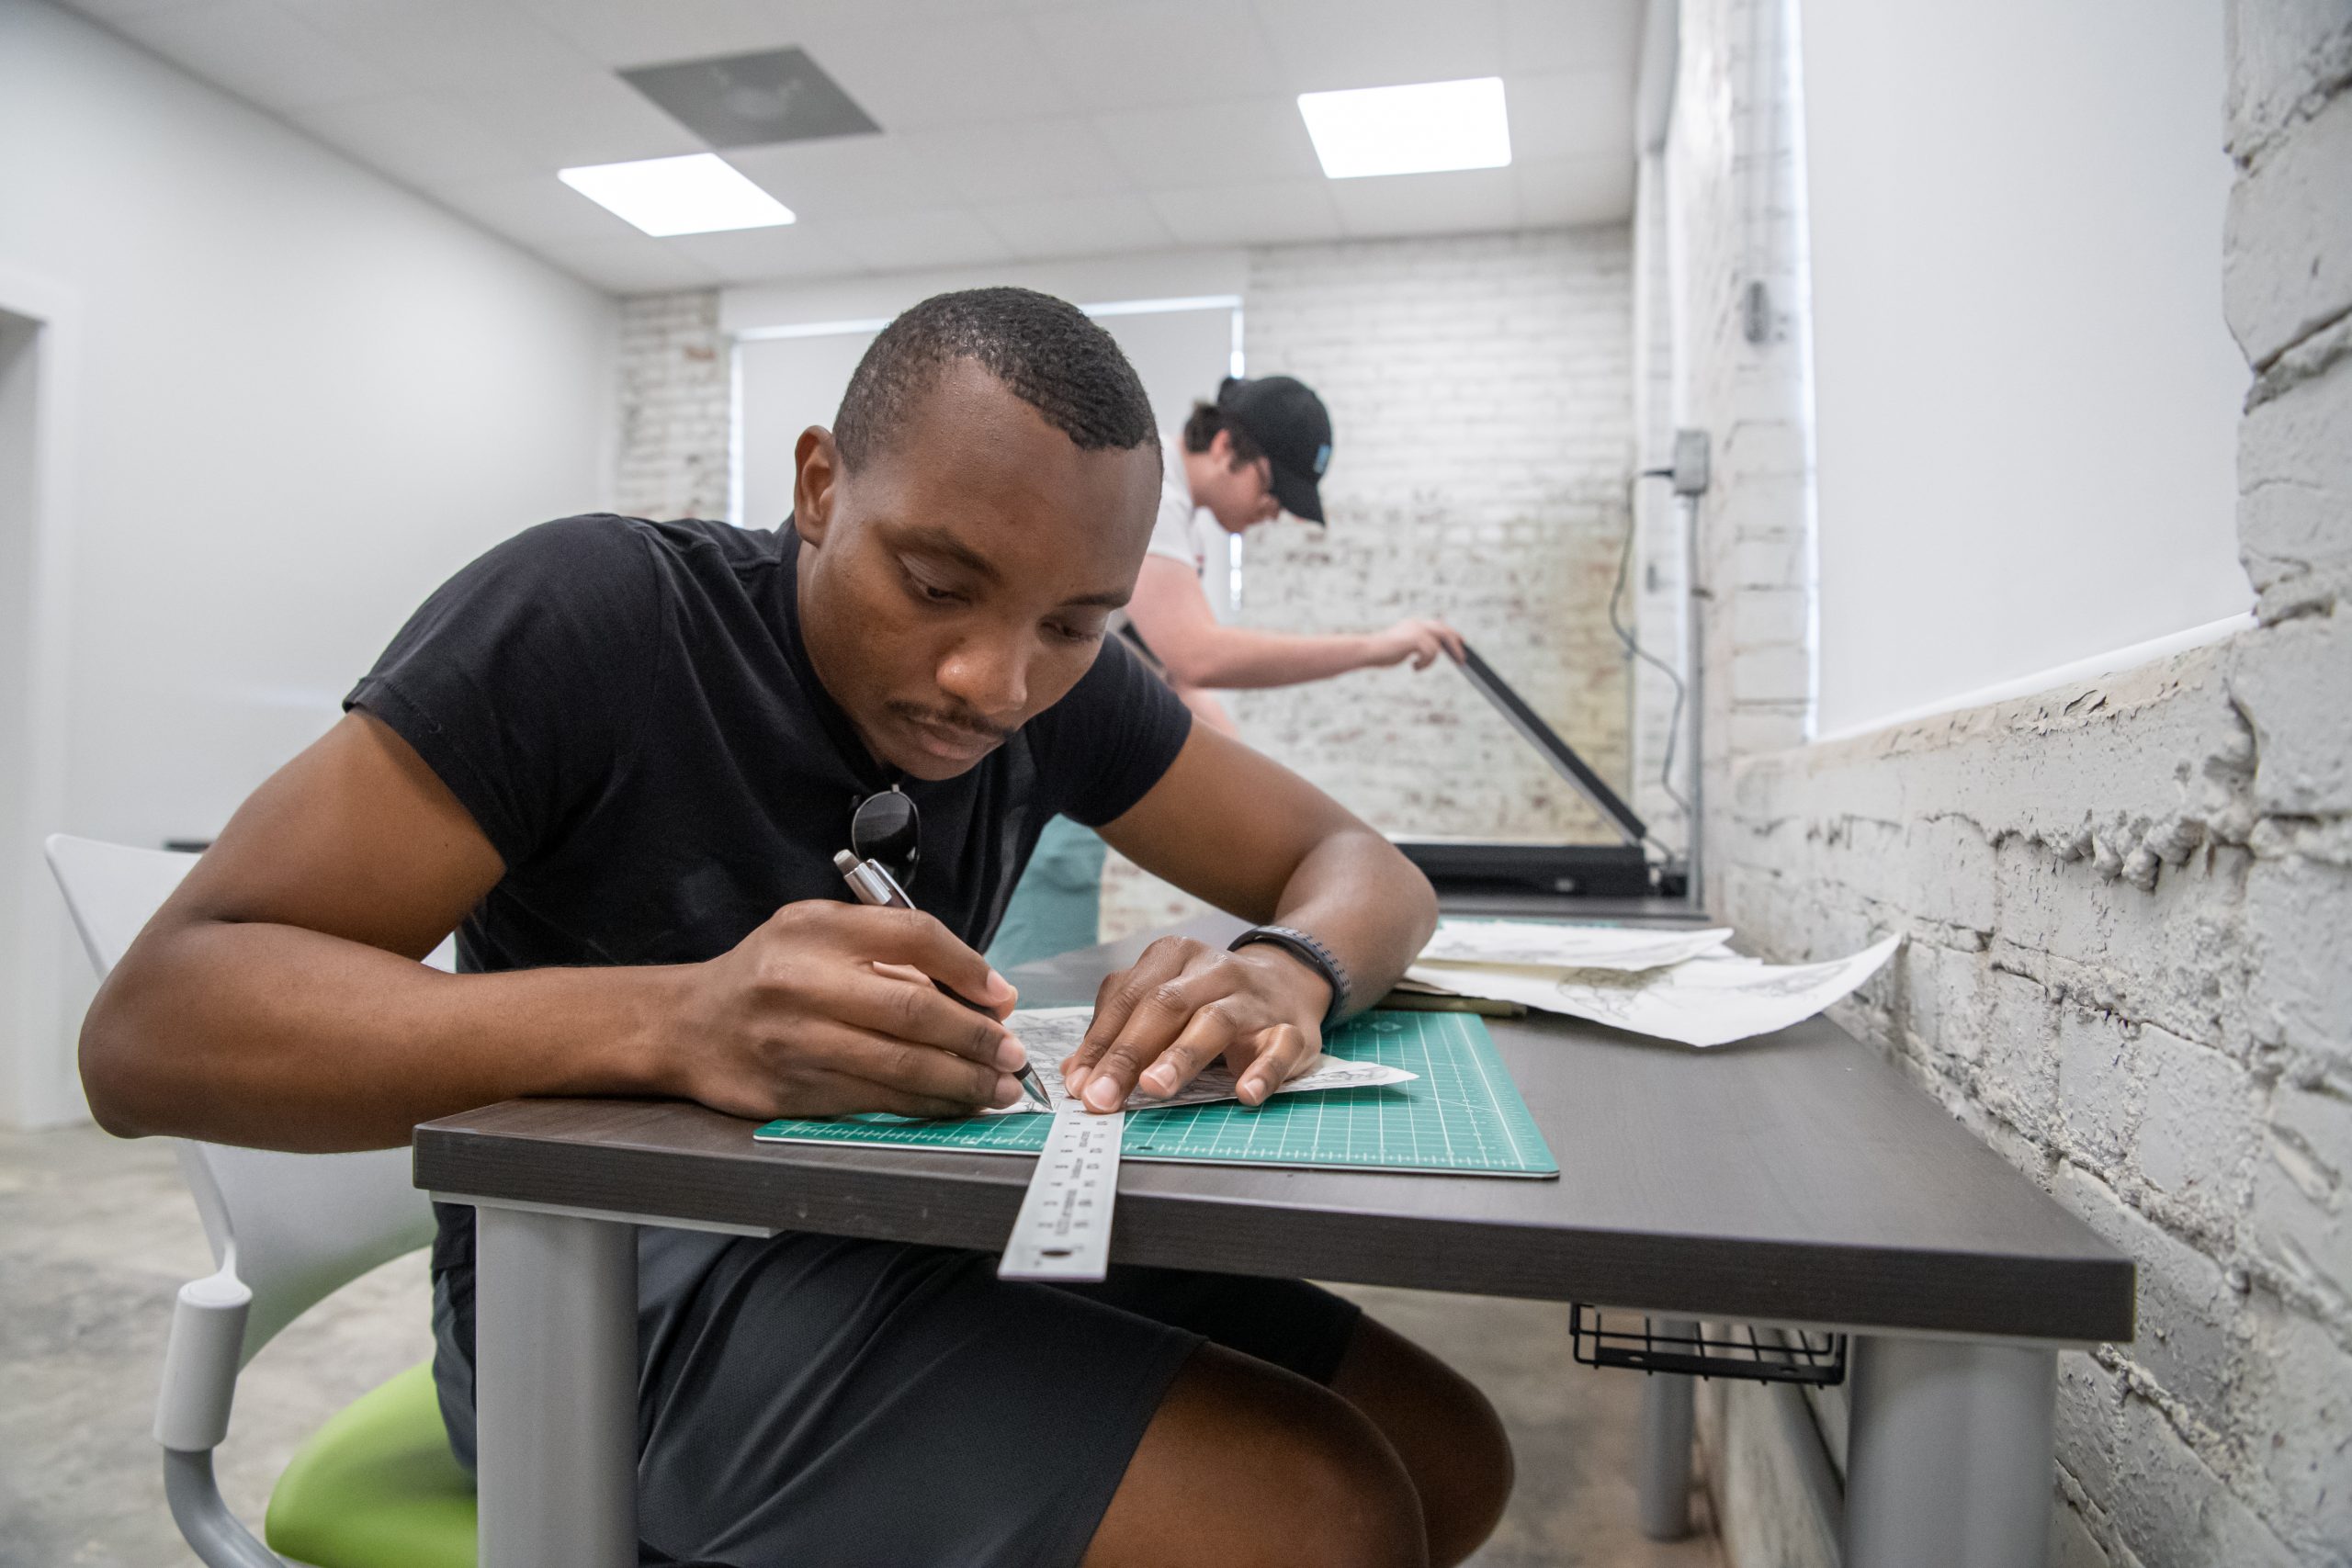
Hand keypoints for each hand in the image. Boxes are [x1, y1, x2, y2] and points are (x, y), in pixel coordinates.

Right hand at [668, 901, 1026, 1120]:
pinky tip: (954, 1105)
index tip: (1003, 997)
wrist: (689, 1025)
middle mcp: (804, 982)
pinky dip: (925, 1106)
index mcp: (817, 930)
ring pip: (899, 1067)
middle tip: (1013, 1053)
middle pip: (913, 1009)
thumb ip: (889, 950)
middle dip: (976, 1037)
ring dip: (962, 1082)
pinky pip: (876, 1102)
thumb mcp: (817, 933)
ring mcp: (797, 1041)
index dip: (969, 967)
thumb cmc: (770, 973)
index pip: (913, 936)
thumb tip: (982, 994)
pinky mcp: (794, 1092)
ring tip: (1000, 1089)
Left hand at [1059, 936, 1330, 1112]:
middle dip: (1128, 1054)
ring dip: (1182, 1056)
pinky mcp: (1292, 1029)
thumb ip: (1122, 1032)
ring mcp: (1254, 999)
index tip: (1079, 1084)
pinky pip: (1279, 1049)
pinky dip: (1263, 1072)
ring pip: (1215, 1022)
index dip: (1100, 1044)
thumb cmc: (1212, 999)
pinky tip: (1245, 1093)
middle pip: (1165, 1007)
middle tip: (1102, 1096)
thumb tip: (1076, 1074)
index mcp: (1174, 957)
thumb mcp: (1165, 1001)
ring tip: (1155, 1087)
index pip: (1128, 998)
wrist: (1289, 981)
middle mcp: (1214, 971)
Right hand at [1364, 618, 1466, 670]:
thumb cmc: (1382, 652)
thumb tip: (1432, 650)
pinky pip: (1430, 653)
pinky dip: (1424, 664)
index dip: (1452, 634)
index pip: (1439, 626)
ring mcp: (1416, 630)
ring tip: (1417, 666)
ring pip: (1437, 647)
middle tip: (1462, 659)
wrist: (1369, 650)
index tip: (1461, 642)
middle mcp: (1417, 624)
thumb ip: (1417, 645)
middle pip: (1445, 632)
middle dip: (1455, 646)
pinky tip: (1413, 667)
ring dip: (1430, 661)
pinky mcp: (1415, 639)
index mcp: (1414, 624)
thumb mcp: (1403, 646)